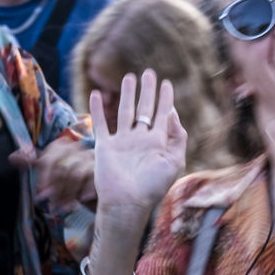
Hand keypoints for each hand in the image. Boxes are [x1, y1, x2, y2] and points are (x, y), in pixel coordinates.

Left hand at [10, 136, 95, 208]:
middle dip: (55, 188)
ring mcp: (93, 157)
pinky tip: (81, 200)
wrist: (101, 190)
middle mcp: (79, 148)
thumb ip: (35, 163)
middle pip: (62, 166)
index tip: (41, 193)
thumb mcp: (52, 174)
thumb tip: (13, 158)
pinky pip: (91, 179)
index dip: (44, 177)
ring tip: (65, 206)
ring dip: (68, 193)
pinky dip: (83, 191)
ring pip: (75, 174)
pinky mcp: (105, 168)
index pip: (49, 158)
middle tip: (51, 204)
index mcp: (63, 146)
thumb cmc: (73, 182)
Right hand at [90, 70, 185, 212]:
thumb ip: (176, 137)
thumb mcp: (174, 161)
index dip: (165, 99)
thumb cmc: (152, 186)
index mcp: (158, 142)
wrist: (127, 202)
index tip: (167, 83)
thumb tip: (172, 112)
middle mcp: (140, 138)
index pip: (163, 114)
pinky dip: (97, 109)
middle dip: (147, 90)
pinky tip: (97, 95)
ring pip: (124, 111)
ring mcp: (122, 141)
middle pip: (144, 108)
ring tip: (129, 77)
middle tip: (149, 72)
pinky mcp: (105, 146)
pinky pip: (100, 123)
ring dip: (126, 94)